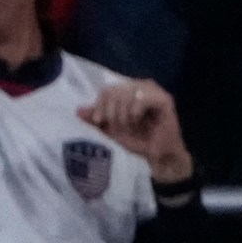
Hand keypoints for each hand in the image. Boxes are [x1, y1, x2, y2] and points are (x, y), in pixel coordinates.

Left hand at [77, 78, 193, 183]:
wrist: (159, 156)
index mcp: (128, 90)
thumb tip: (78, 111)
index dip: (99, 104)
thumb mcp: (112, 131)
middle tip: (116, 127)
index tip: (98, 121)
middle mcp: (140, 86)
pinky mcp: (164, 99)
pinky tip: (136, 121)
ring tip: (128, 125)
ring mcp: (152, 91)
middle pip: (114, 90)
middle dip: (111, 112)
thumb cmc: (139, 141)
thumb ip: (97, 120)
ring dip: (122, 113)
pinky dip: (134, 111)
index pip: (107, 90)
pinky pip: (141, 98)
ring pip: (126, 92)